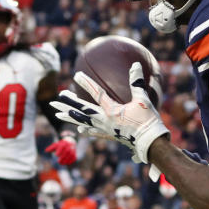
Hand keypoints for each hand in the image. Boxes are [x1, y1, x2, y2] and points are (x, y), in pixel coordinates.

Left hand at [45, 132, 76, 165]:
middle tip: (58, 162)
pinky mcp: (75, 154)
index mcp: (64, 143)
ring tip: (61, 163)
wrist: (70, 142)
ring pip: (70, 155)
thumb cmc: (61, 145)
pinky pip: (73, 158)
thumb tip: (46, 151)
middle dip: (63, 157)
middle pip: (67, 152)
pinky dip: (70, 161)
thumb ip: (51, 148)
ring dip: (66, 160)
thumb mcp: (56, 145)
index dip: (60, 151)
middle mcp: (69, 146)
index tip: (56, 155)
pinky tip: (66, 163)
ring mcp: (73, 150)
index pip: (62, 147)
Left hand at [50, 62, 168, 162]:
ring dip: (70, 117)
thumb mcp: (143, 100)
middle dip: (69, 103)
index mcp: (112, 110)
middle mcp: (105, 120)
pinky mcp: (110, 136)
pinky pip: (94, 133)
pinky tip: (79, 130)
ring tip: (57, 114)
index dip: (86, 83)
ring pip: (83, 122)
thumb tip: (136, 64)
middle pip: (83, 110)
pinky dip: (85, 130)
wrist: (151, 143)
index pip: (96, 93)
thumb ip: (137, 83)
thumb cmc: (148, 121)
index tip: (76, 75)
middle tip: (57, 97)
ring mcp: (106, 129)